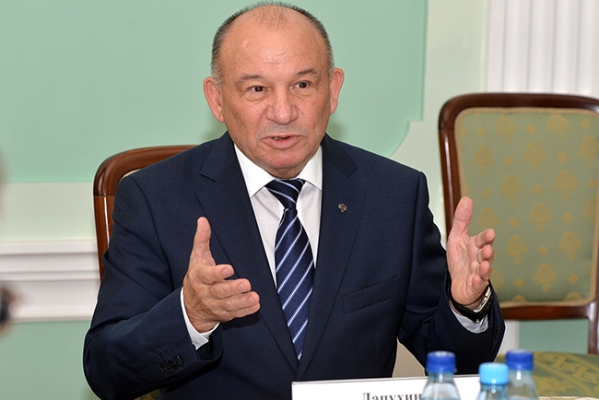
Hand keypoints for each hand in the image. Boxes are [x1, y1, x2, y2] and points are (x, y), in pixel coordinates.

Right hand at [182, 217, 259, 332]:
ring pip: (229, 305)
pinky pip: (235, 314)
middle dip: (233, 289)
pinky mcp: (224, 314)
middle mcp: (207, 293)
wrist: (190, 307)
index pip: (208, 275)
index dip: (218, 273)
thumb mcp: (197, 258)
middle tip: (246, 284)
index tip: (229, 268)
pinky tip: (255, 305)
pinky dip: (245, 311)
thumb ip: (202, 239)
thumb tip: (203, 220)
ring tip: (254, 297)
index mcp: (199, 277)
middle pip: (220, 292)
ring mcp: (215, 305)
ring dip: (242, 302)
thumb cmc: (197, 277)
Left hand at [446, 197, 494, 307]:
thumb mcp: (457, 238)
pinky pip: (478, 285)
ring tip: (485, 264)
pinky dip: (478, 282)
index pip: (482, 240)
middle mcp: (480, 259)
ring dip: (485, 267)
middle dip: (487, 251)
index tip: (490, 233)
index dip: (486, 237)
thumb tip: (467, 198)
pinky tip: (476, 279)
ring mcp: (479, 273)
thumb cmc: (460, 260)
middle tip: (487, 249)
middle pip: (486, 255)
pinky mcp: (475, 286)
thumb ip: (462, 220)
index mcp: (475, 247)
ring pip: (484, 270)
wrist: (458, 284)